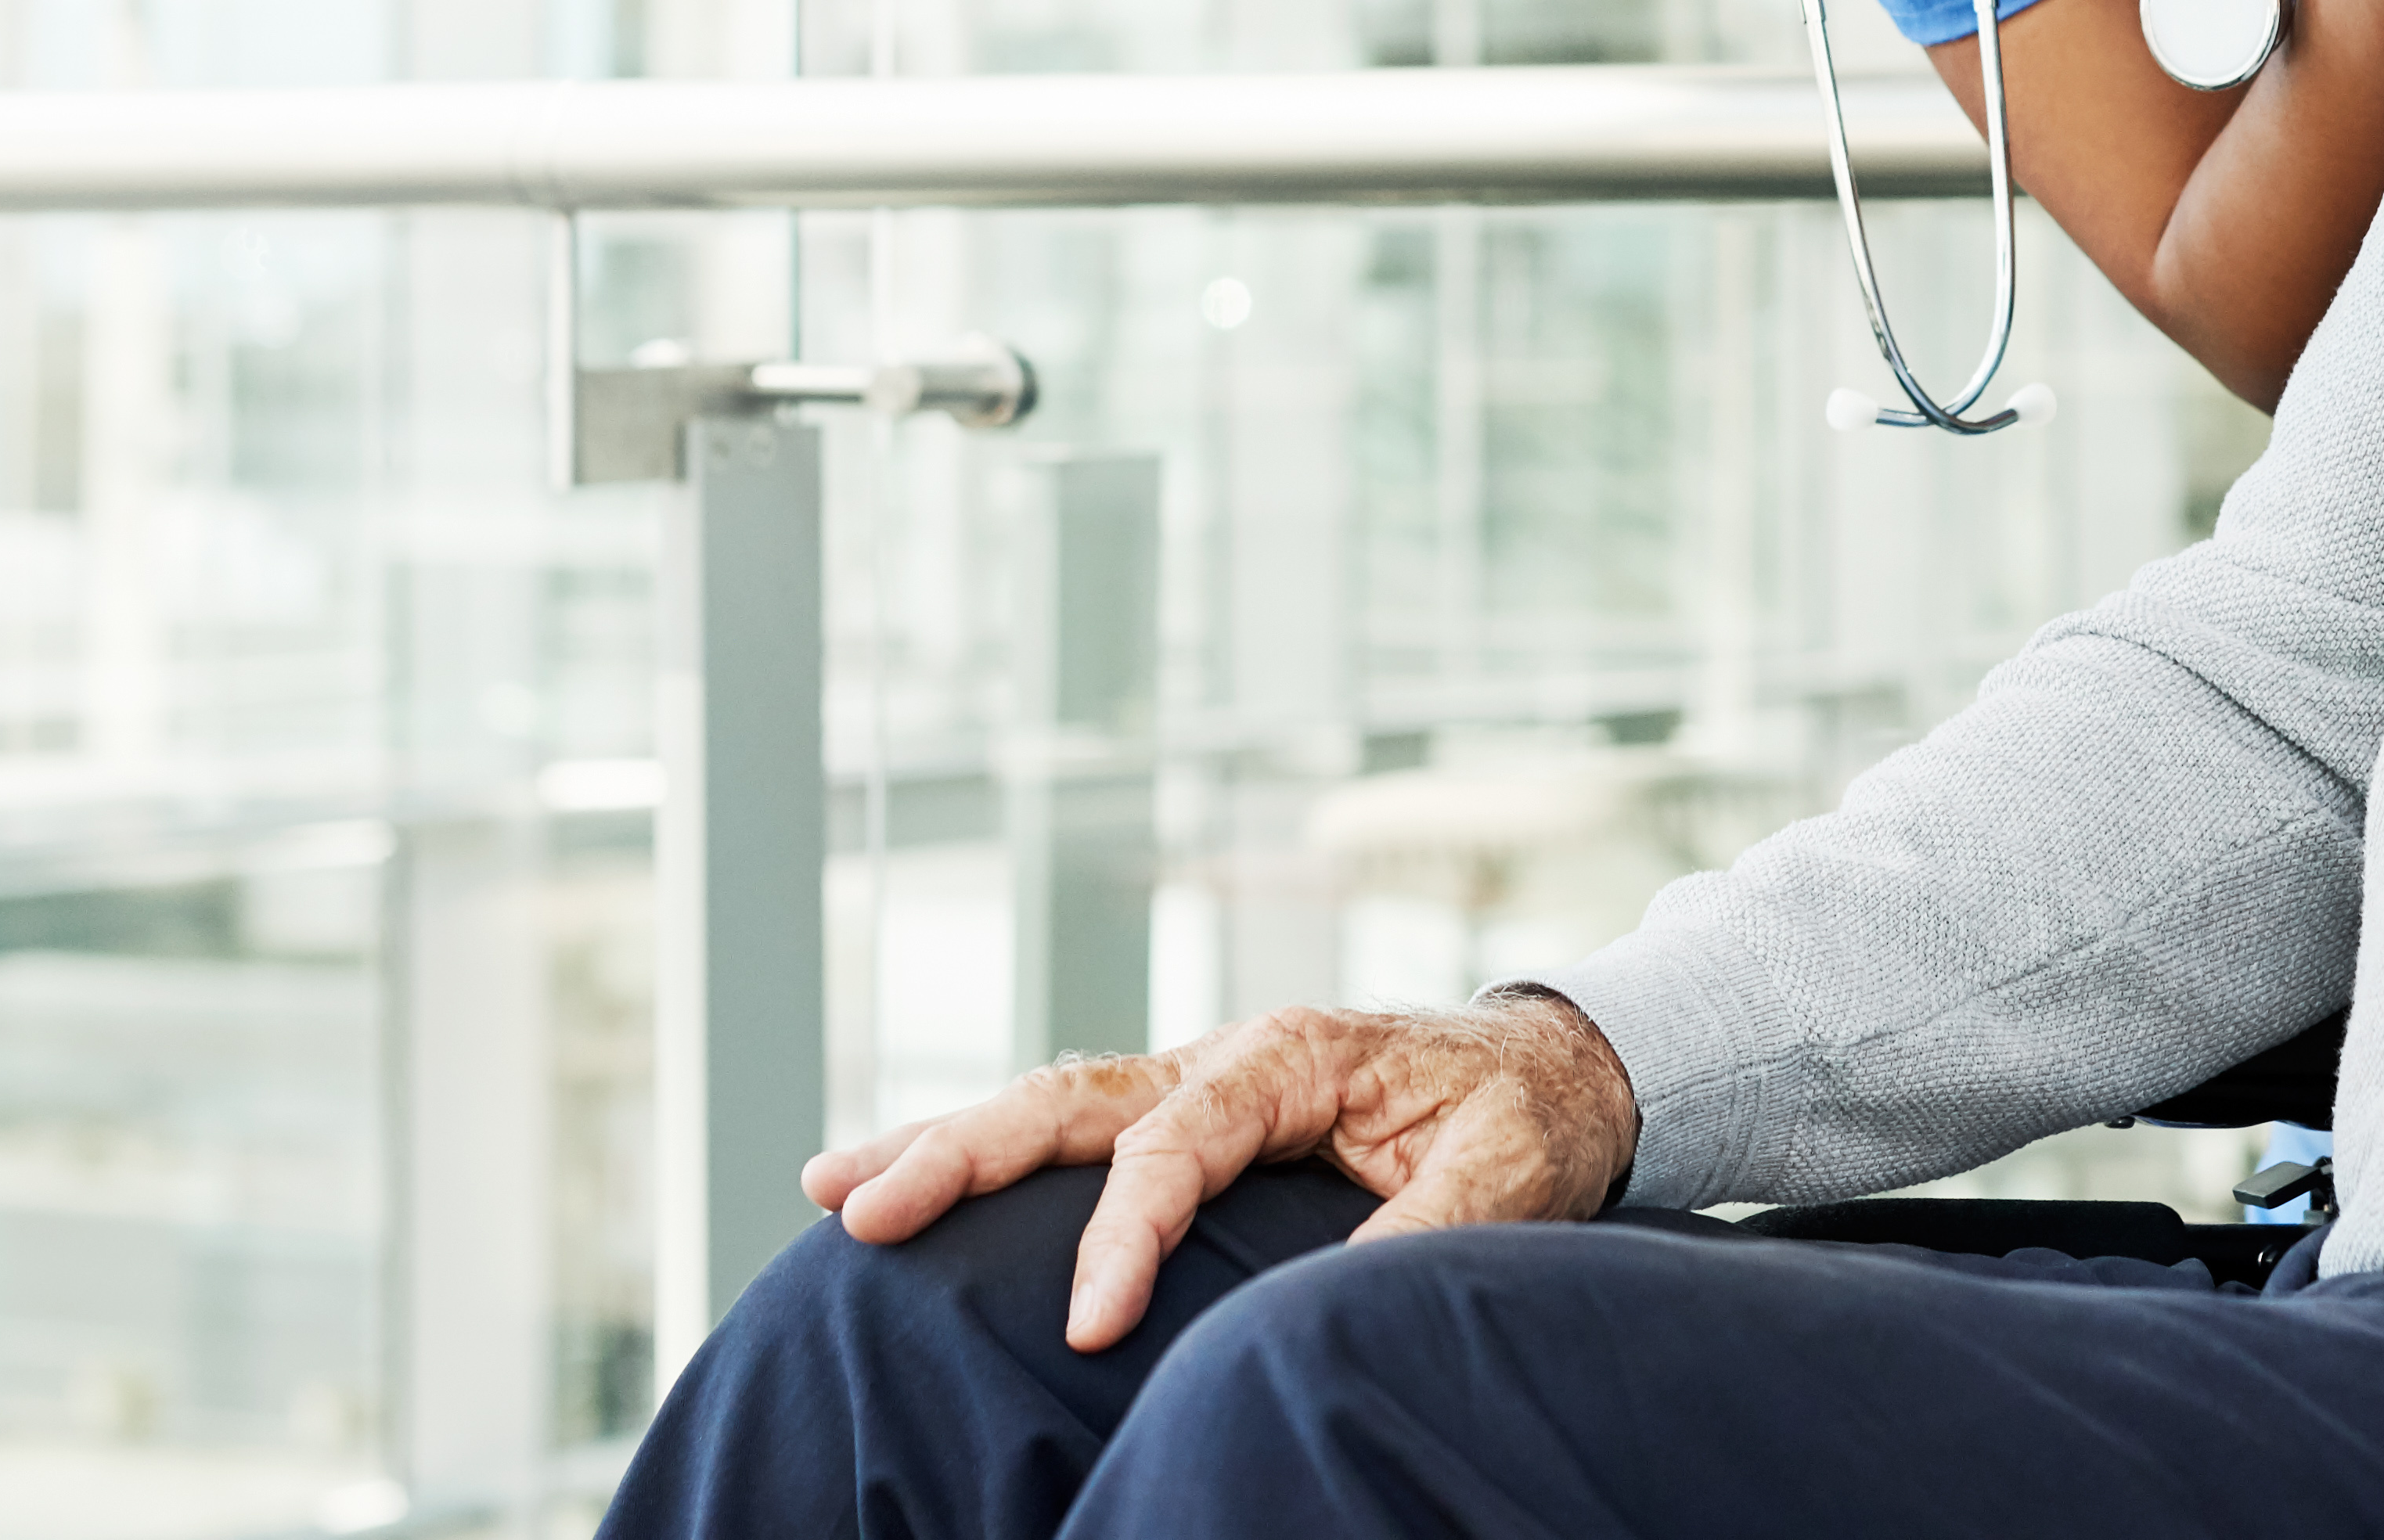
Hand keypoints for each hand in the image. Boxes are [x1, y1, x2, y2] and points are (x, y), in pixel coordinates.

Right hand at [808, 992, 1641, 1352]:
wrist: (1554, 1069)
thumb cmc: (1525, 1120)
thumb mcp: (1501, 1178)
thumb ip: (1412, 1233)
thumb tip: (1318, 1308)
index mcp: (1289, 1057)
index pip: (1174, 1144)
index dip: (1124, 1235)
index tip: (1088, 1328)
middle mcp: (1222, 1055)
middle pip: (1067, 1098)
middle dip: (958, 1154)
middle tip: (857, 1210)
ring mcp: (1196, 1081)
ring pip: (1048, 1106)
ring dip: (941, 1145)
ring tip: (829, 1192)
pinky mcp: (1189, 1116)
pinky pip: (1073, 1133)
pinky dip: (990, 1157)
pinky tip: (911, 1186)